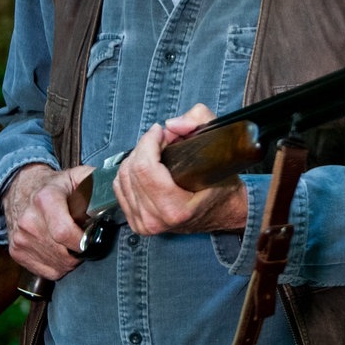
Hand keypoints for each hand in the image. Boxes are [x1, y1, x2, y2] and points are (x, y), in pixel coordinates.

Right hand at [4, 162, 95, 279]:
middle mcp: (29, 221)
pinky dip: (58, 266)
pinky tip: (61, 252)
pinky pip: (45, 271)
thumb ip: (98, 182)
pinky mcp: (16, 251)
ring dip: (71, 261)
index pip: (63, 233)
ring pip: (56, 265)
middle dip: (81, 252)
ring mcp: (20, 238)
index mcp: (46, 200)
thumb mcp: (77, 176)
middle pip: (63, 254)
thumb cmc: (55, 185)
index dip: (82, 242)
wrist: (20, 187)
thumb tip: (119, 193)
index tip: (91, 239)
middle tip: (87, 242)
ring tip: (73, 245)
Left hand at [113, 104, 247, 236]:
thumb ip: (200, 122)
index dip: (148, 142)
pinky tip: (145, 166)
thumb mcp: (222, 149)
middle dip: (144, 147)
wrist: (224, 213)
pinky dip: (130, 171)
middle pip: (131, 170)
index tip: (160, 131)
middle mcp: (155, 219)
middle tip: (162, 140)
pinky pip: (120, 187)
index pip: (144, 168)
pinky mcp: (135, 222)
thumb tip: (171, 125)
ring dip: (137, 157)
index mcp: (175, 209)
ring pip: (122, 177)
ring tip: (155, 152)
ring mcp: (143, 222)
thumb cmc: (222, 187)